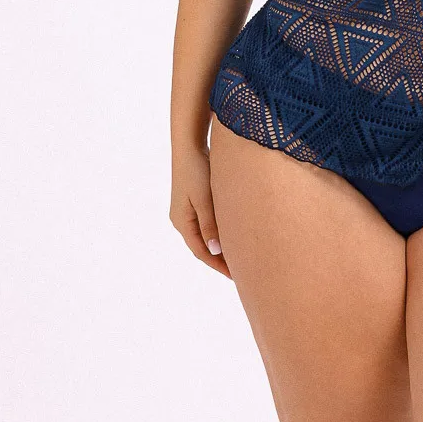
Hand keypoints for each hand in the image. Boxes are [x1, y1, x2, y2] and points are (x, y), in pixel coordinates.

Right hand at [170, 144, 231, 279]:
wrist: (189, 145)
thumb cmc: (196, 170)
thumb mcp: (204, 199)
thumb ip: (209, 225)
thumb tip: (216, 250)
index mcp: (182, 222)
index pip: (201, 251)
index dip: (218, 265)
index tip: (235, 276)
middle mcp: (182, 219)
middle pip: (202, 246)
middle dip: (220, 259)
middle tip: (241, 271)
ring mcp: (187, 210)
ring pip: (205, 235)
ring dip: (220, 245)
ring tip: (240, 255)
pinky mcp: (195, 200)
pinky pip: (207, 223)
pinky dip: (219, 232)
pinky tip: (233, 232)